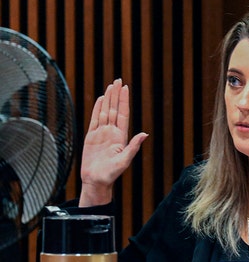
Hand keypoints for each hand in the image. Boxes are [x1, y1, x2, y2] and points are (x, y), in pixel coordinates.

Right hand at [79, 79, 147, 206]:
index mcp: (121, 136)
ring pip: (105, 111)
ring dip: (108, 98)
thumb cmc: (112, 174)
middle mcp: (112, 132)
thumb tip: (145, 134)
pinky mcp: (91, 137)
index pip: (123, 113)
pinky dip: (97, 108)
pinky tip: (100, 99)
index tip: (125, 88)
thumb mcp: (125, 160)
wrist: (96, 181)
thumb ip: (133, 146)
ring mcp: (101, 133)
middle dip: (116, 94)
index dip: (124, 100)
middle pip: (114, 109)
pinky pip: (94, 119)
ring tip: (110, 86)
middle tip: (118, 80)